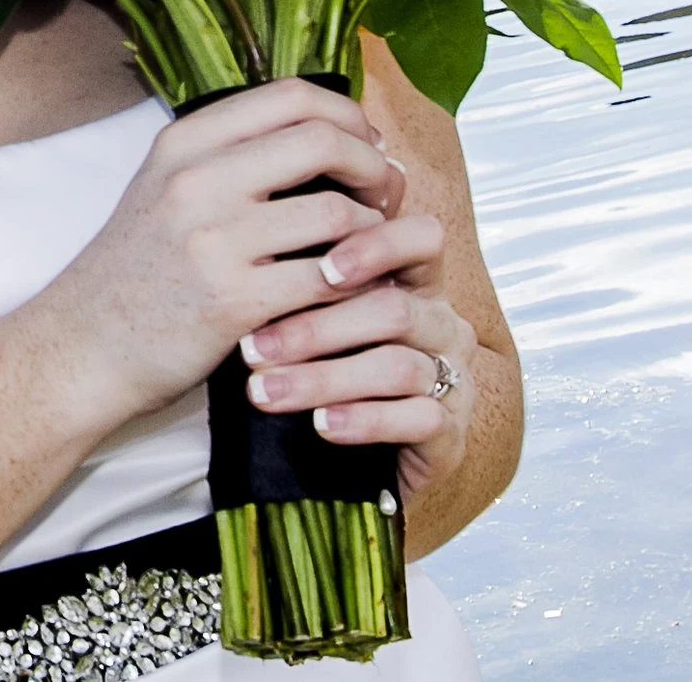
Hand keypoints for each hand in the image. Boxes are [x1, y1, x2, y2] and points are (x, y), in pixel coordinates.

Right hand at [40, 78, 408, 420]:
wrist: (84, 345)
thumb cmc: (138, 269)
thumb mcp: (165, 188)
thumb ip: (232, 156)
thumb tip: (333, 133)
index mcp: (183, 142)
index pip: (292, 96)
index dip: (350, 116)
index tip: (367, 147)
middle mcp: (195, 180)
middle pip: (324, 142)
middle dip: (374, 168)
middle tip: (385, 197)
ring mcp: (213, 241)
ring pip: (339, 215)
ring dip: (376, 235)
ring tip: (372, 252)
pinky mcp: (234, 302)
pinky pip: (330, 281)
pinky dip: (359, 286)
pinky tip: (354, 294)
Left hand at [236, 211, 477, 495]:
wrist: (347, 452)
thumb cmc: (322, 361)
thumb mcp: (310, 312)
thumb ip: (297, 275)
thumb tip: (238, 238)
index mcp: (415, 281)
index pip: (422, 240)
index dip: (378, 247)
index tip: (321, 268)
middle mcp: (441, 324)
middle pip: (395, 310)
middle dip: (316, 329)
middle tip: (251, 348)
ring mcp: (453, 377)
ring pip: (399, 368)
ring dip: (323, 380)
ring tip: (262, 392)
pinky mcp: (451, 432)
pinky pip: (417, 420)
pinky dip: (364, 421)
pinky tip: (320, 425)